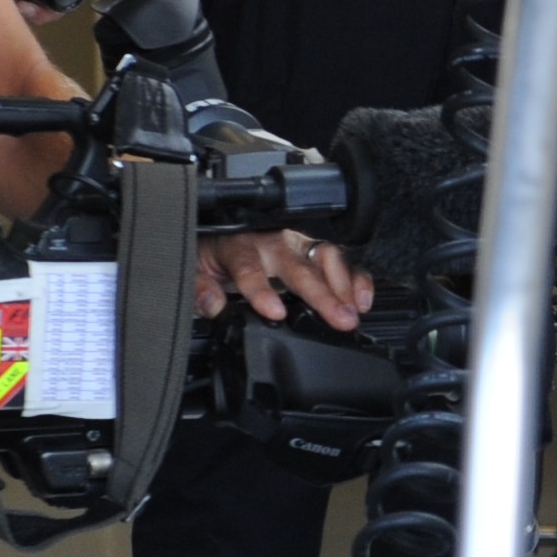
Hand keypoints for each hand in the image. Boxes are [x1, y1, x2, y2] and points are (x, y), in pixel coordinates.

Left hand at [199, 227, 371, 329]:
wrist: (220, 237)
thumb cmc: (211, 255)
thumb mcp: (194, 270)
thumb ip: (200, 288)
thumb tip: (214, 305)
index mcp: (237, 245)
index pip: (250, 267)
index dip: (262, 289)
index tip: (275, 312)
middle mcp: (271, 241)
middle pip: (300, 265)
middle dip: (323, 294)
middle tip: (340, 320)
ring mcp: (296, 243)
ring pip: (326, 257)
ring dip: (344, 286)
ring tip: (354, 313)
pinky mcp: (312, 250)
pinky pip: (340, 260)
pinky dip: (355, 279)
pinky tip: (362, 300)